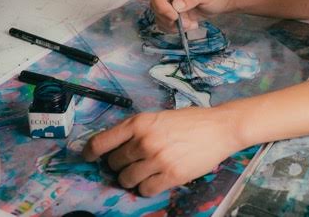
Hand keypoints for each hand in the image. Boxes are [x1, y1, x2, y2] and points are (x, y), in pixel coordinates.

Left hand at [82, 107, 241, 196]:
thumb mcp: (159, 117)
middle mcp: (145, 141)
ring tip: (144, 172)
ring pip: (126, 179)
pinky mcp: (171, 175)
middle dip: (119, 165)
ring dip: (131, 179)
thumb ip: (137, 130)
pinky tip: (156, 179)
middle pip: (114, 163)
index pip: (101, 142)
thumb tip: (114, 147)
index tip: (88, 157)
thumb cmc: (191, 121)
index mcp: (139, 123)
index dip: (90, 152)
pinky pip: (145, 190)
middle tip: (133, 162)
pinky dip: (146, 188)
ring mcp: (157, 159)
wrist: (220, 128)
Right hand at [147, 0, 231, 31]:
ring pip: (159, 17)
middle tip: (187, 23)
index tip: (174, 16)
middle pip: (155, 6)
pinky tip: (189, 25)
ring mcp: (167, 2)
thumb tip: (176, 5)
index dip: (160, 5)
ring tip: (191, 24)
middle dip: (169, 19)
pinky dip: (175, 29)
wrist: (219, 3)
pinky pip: (164, 24)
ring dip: (174, 26)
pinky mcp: (170, 14)